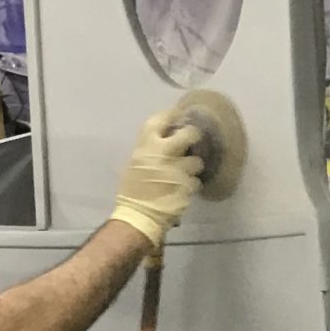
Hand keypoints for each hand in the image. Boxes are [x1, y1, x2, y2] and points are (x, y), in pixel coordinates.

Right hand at [110, 108, 203, 246]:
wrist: (138, 216)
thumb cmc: (132, 191)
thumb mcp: (135, 164)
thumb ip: (149, 151)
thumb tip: (162, 142)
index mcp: (146, 147)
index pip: (159, 121)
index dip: (170, 115)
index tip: (178, 114)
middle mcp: (164, 154)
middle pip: (189, 134)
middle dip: (193, 136)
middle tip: (192, 140)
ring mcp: (178, 170)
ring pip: (197, 161)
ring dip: (193, 167)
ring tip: (185, 175)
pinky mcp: (188, 185)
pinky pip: (196, 181)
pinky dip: (191, 185)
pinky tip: (184, 190)